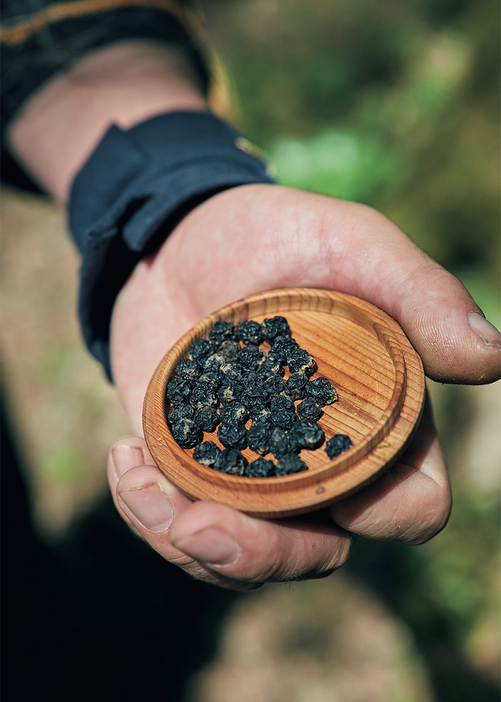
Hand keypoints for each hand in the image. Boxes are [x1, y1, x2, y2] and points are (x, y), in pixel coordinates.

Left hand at [108, 184, 500, 588]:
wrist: (181, 237)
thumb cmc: (276, 236)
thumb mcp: (350, 243)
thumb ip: (419, 293)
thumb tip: (493, 360)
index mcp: (378, 423)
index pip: (408, 503)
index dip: (382, 510)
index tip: (325, 461)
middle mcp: (320, 462)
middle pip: (316, 551)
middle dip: (262, 556)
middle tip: (199, 527)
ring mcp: (251, 471)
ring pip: (240, 555)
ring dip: (187, 545)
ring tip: (141, 482)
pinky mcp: (191, 465)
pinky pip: (175, 522)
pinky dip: (146, 510)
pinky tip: (125, 456)